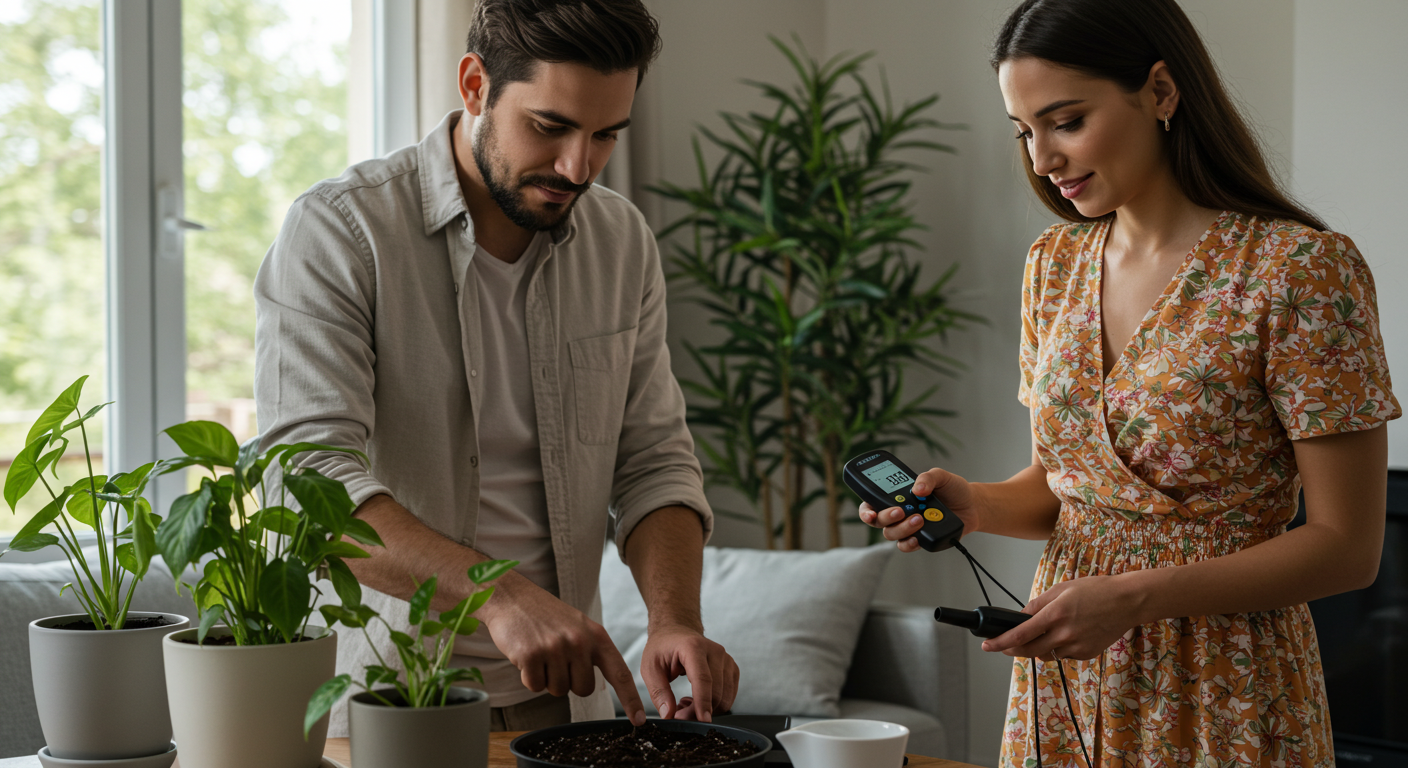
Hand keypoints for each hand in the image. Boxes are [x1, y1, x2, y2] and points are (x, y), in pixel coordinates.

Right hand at [480, 577, 647, 724]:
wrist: (511, 596)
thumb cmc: (545, 615)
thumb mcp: (577, 625)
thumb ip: (590, 650)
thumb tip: (592, 685)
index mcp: (596, 635)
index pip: (620, 672)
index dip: (630, 699)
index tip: (639, 720)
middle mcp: (579, 641)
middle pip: (584, 690)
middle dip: (569, 682)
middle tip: (556, 658)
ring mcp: (555, 648)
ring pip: (558, 690)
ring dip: (546, 678)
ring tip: (540, 651)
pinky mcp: (531, 655)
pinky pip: (534, 687)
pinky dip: (528, 677)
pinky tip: (526, 654)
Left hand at [640, 624, 738, 721]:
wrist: (676, 632)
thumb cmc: (662, 648)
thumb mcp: (650, 668)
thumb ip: (658, 692)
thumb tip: (668, 715)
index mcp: (693, 647)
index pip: (703, 679)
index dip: (703, 702)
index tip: (703, 720)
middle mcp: (715, 651)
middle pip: (715, 692)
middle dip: (699, 711)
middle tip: (679, 714)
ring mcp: (726, 659)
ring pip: (725, 697)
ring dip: (707, 709)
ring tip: (687, 703)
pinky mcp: (731, 668)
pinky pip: (729, 696)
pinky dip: (715, 704)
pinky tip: (698, 698)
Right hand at [858, 466, 982, 552]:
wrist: (973, 506)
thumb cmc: (953, 490)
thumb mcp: (941, 476)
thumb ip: (928, 477)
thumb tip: (917, 489)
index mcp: (898, 495)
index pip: (872, 502)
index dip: (866, 509)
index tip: (871, 512)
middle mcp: (899, 512)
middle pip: (879, 520)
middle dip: (886, 517)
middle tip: (901, 511)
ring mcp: (908, 527)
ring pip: (891, 534)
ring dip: (901, 528)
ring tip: (919, 519)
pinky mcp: (920, 539)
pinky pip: (906, 546)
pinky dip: (908, 544)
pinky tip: (917, 538)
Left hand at [980, 575, 1141, 660]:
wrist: (1127, 602)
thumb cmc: (1095, 591)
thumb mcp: (1061, 589)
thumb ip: (1038, 604)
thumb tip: (1020, 617)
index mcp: (1056, 613)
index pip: (1021, 633)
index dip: (1001, 642)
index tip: (987, 645)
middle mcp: (1065, 633)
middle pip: (1029, 650)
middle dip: (1012, 650)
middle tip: (1004, 646)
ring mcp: (1077, 646)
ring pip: (1046, 654)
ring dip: (1037, 647)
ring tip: (1045, 632)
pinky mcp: (1086, 654)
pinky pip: (1063, 655)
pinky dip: (1058, 647)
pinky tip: (1067, 634)